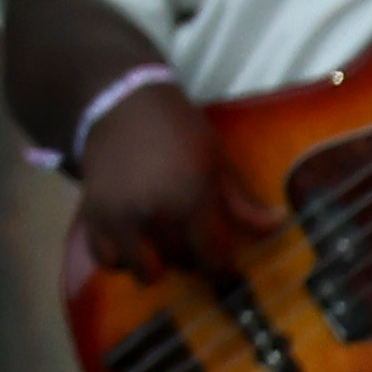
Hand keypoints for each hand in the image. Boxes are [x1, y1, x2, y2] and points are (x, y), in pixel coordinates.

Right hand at [68, 82, 266, 280]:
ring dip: (157, 265)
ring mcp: (120, 216)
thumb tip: (279, 225)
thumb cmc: (178, 128)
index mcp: (192, 198)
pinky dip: (118, 260)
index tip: (224, 265)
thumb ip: (242, 201)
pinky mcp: (93, 214)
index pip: (213, 258)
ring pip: (143, 269)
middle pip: (181, 263)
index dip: (222, 268)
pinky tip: (129, 247)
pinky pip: (106, 258)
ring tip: (162, 250)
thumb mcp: (217, 159)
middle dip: (192, 261)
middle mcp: (155, 213)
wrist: (121, 102)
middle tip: (194, 247)